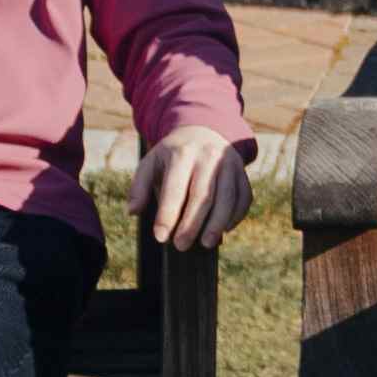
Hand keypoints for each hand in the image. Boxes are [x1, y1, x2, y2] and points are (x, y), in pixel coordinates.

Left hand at [137, 127, 253, 254]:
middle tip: (181, 246)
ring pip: (227, 197)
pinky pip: (243, 196)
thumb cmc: (173, 155)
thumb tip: (133, 211)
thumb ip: (139, 187)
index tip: (160, 237)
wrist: (203, 131)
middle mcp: (208, 156)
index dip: (167, 214)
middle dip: (192, 224)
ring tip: (206, 244)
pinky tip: (224, 230)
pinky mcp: (242, 171)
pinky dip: (236, 215)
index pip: (174, 189)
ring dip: (217, 224)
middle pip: (202, 195)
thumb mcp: (151, 163)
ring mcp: (229, 163)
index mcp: (181, 153)